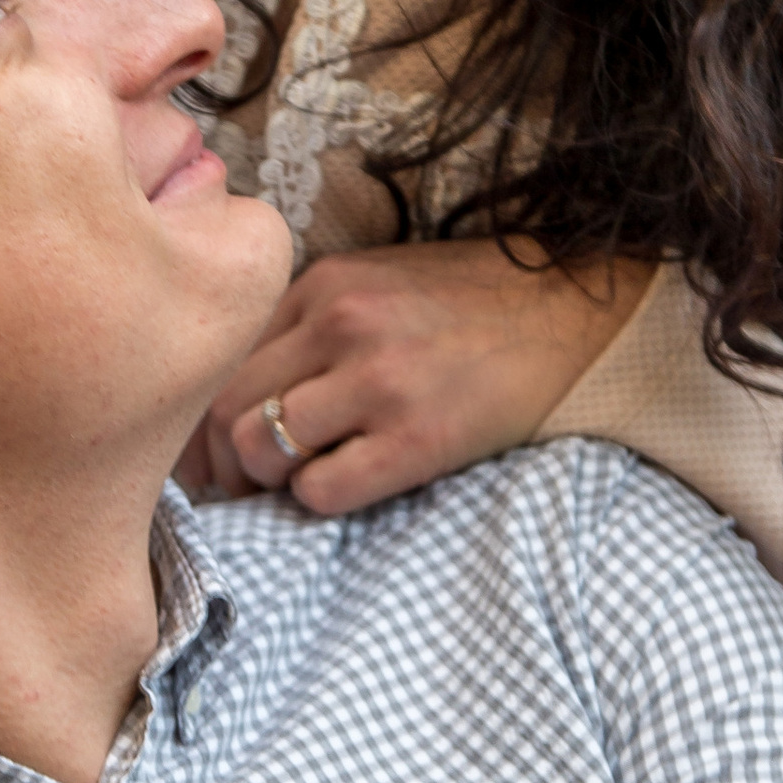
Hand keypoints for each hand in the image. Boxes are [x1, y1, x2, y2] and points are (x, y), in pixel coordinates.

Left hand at [182, 238, 653, 515]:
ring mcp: (380, 379)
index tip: (210, 448)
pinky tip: (349, 485)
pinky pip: (323, 490)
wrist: (579, 314)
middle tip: (236, 487)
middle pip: (225, 407)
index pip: (220, 357)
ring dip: (265, 482)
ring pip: (262, 447)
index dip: (203, 414)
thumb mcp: (380, 282)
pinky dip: (318, 501)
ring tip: (292, 486)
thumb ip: (310, 321)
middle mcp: (342, 323)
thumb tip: (238, 393)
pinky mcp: (420, 436)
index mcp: (323, 283)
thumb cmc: (474, 307)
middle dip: (218, 461)